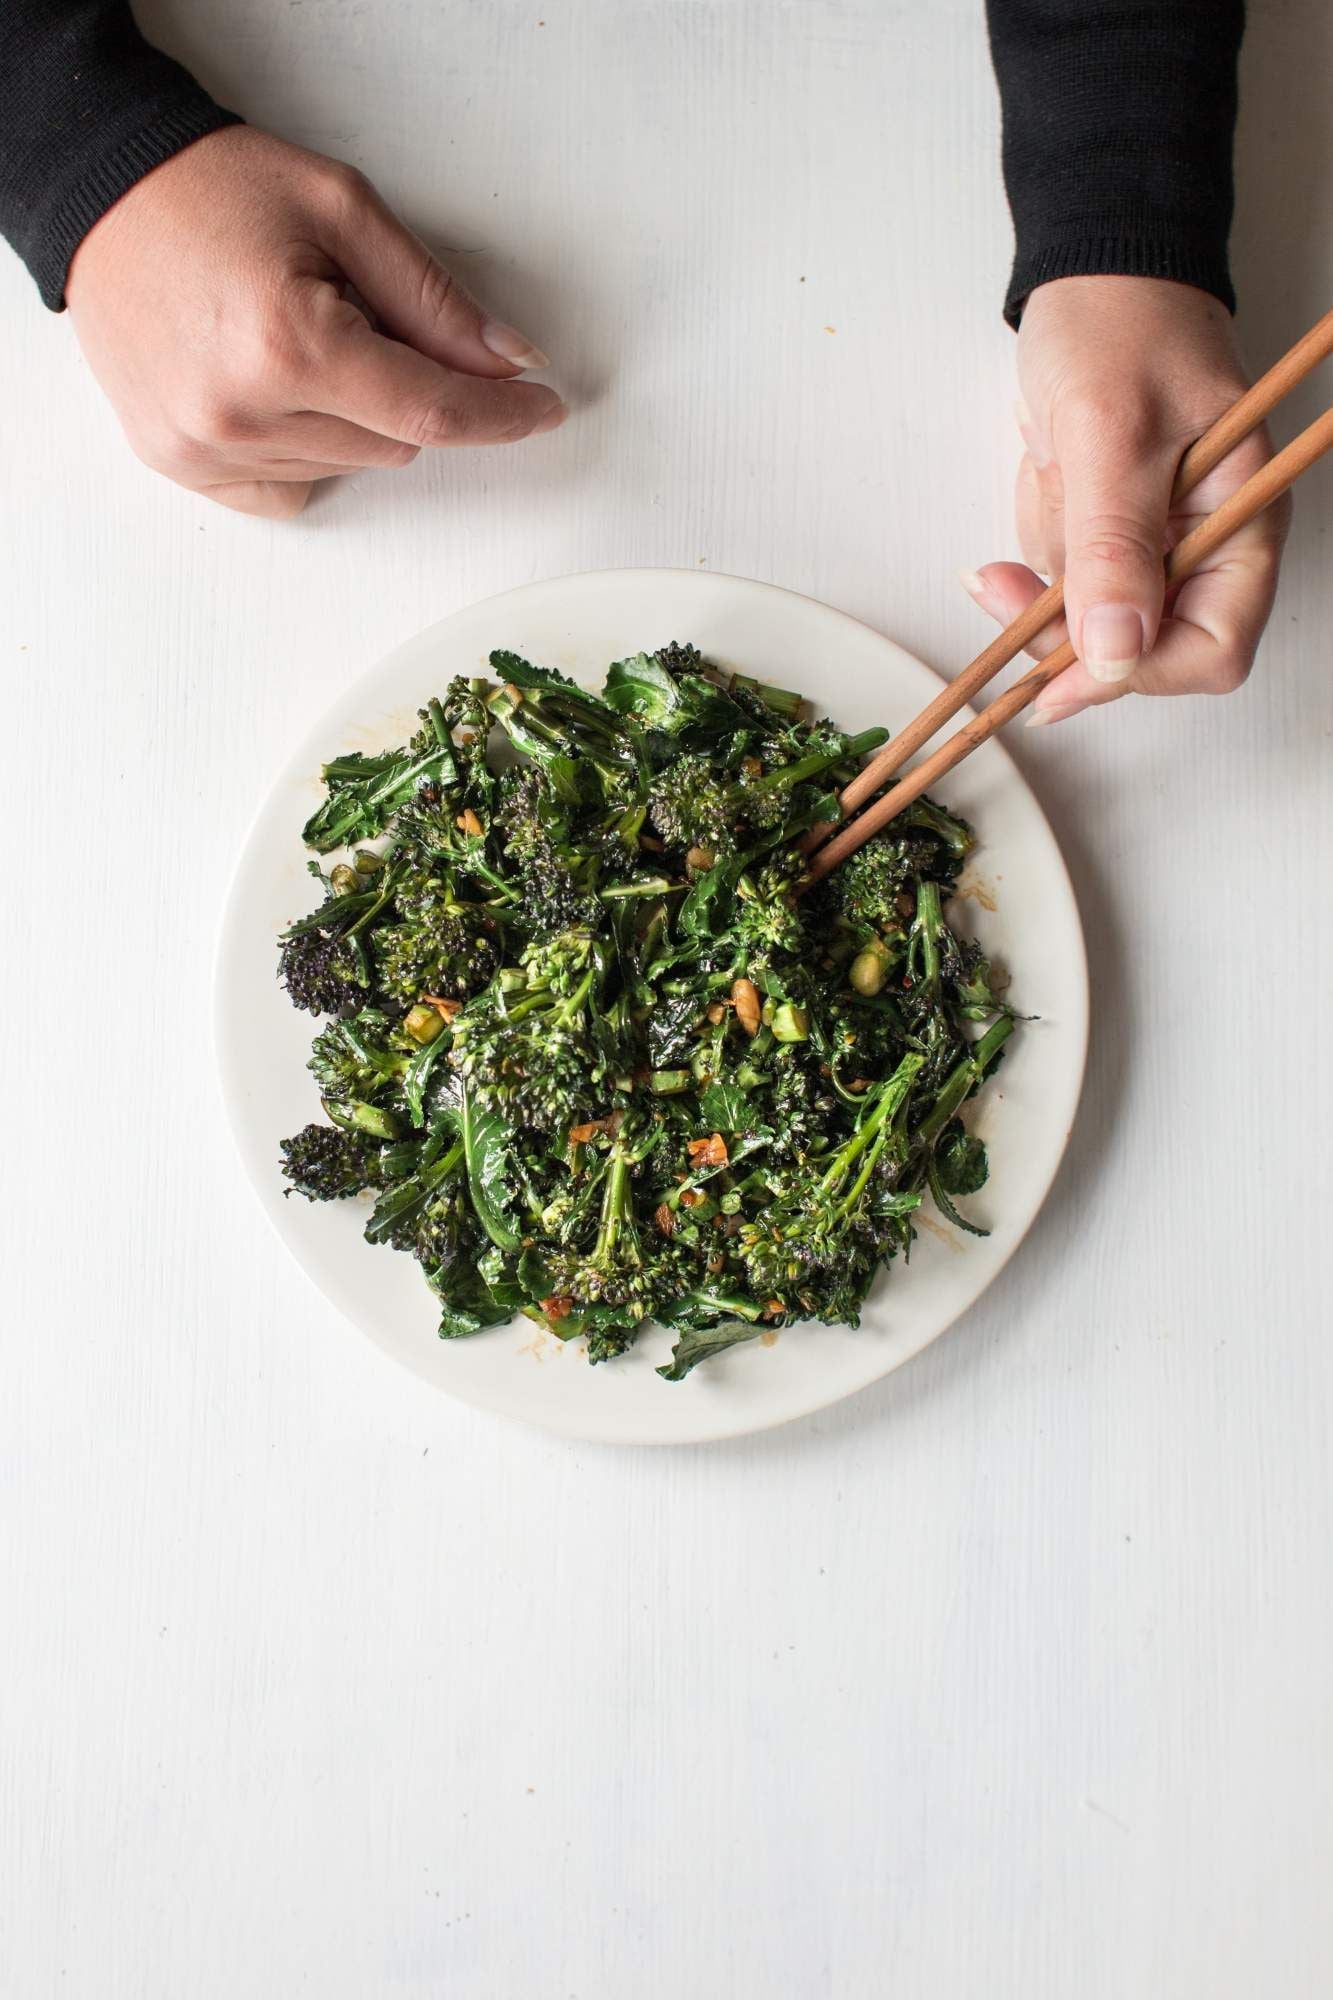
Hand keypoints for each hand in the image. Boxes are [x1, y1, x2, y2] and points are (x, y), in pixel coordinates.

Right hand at [66, 126, 565, 518]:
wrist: (103, 194)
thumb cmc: (213, 189)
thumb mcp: (343, 210)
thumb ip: (433, 299)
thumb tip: (508, 362)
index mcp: (289, 343)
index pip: (431, 410)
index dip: (499, 414)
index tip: (540, 408)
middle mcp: (243, 411)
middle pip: (396, 440)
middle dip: (401, 384)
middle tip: (352, 314)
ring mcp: (204, 448)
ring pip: (349, 464)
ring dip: (349, 412)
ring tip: (292, 336)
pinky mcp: (180, 465)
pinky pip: (292, 488)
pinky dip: (305, 448)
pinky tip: (270, 386)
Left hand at [961, 276, 1288, 724]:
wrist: (1091, 266)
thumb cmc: (1121, 322)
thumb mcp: (1110, 432)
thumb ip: (1114, 546)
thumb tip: (1115, 653)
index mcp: (1243, 521)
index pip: (1209, 651)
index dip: (1135, 673)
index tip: (1056, 673)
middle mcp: (1209, 540)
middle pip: (1138, 645)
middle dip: (1066, 612)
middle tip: (1000, 581)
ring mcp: (1160, 534)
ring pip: (1087, 610)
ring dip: (1049, 554)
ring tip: (1051, 462)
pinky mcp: (1112, 521)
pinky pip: (1064, 566)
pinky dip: (1042, 526)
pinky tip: (1045, 462)